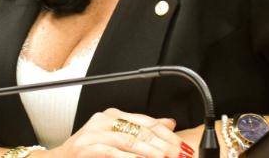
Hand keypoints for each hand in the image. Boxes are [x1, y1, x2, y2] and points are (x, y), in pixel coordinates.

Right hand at [43, 108, 192, 157]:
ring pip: (130, 140)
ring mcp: (94, 133)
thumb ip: (141, 130)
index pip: (146, 121)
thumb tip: (169, 124)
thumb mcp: (116, 139)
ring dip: (151, 152)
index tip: (182, 146)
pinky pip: (112, 152)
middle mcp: (104, 120)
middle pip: (141, 130)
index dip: (167, 134)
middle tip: (179, 154)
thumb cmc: (88, 152)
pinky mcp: (86, 148)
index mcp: (113, 115)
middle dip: (163, 144)